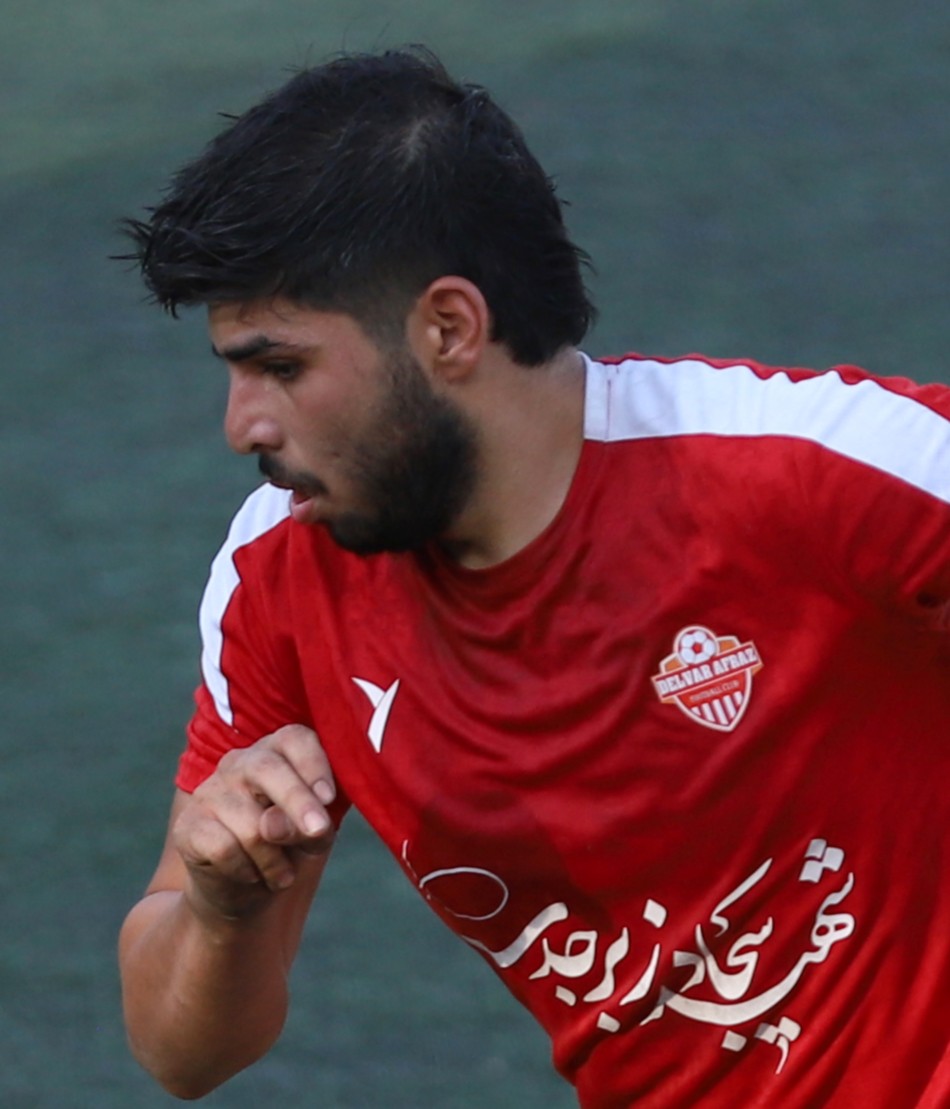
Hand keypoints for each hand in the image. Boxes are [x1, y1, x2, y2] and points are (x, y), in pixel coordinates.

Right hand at [172, 725, 335, 919]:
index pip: (294, 739)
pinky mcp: (188, 825)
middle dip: (298, 801)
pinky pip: (225, 849)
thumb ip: (309, 823)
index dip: (314, 765)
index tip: (329, 798)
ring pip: (251, 824)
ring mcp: (210, 791)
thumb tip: (272, 824)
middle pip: (268, 768)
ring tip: (282, 874)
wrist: (243, 890)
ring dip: (276, 860)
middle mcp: (240, 763)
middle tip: (318, 831)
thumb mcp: (313, 834)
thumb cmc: (288, 846)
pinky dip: (247, 871)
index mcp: (276, 751)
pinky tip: (252, 875)